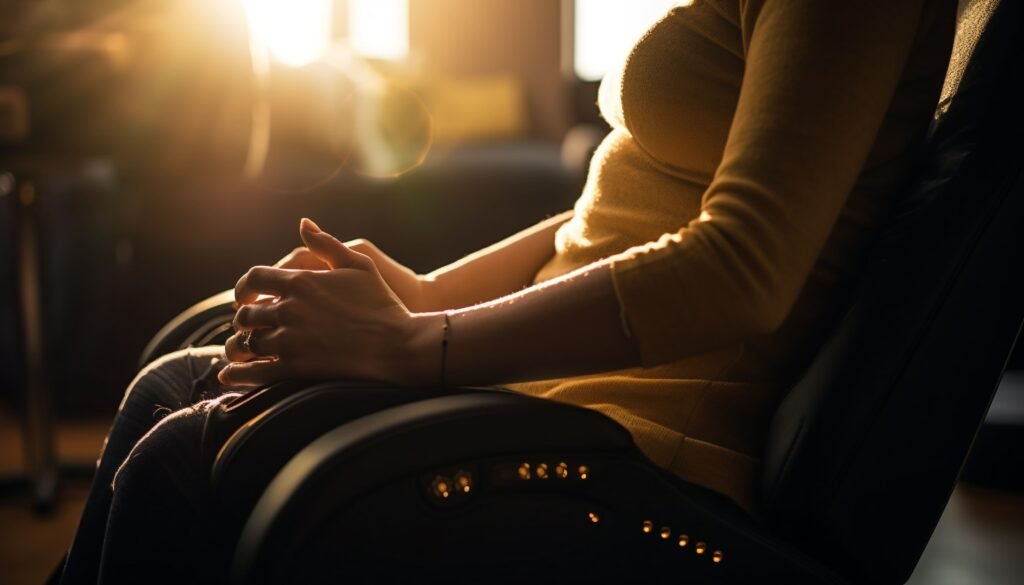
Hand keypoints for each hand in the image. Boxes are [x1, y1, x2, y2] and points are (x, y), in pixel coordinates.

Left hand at [219, 219, 439, 386]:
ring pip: (247, 343)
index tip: (244, 298)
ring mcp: (290, 339)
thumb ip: (326, 244)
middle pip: (247, 313)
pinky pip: (255, 371)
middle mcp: (290, 308)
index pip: (254, 278)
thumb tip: (303, 224)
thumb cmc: (382, 303)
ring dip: (240, 348)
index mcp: (301, 281)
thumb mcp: (360, 263)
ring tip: (240, 352)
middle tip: (247, 328)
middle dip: (243, 321)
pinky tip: (231, 376)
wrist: (397, 344)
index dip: (243, 288)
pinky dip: (238, 375)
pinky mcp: (295, 367)